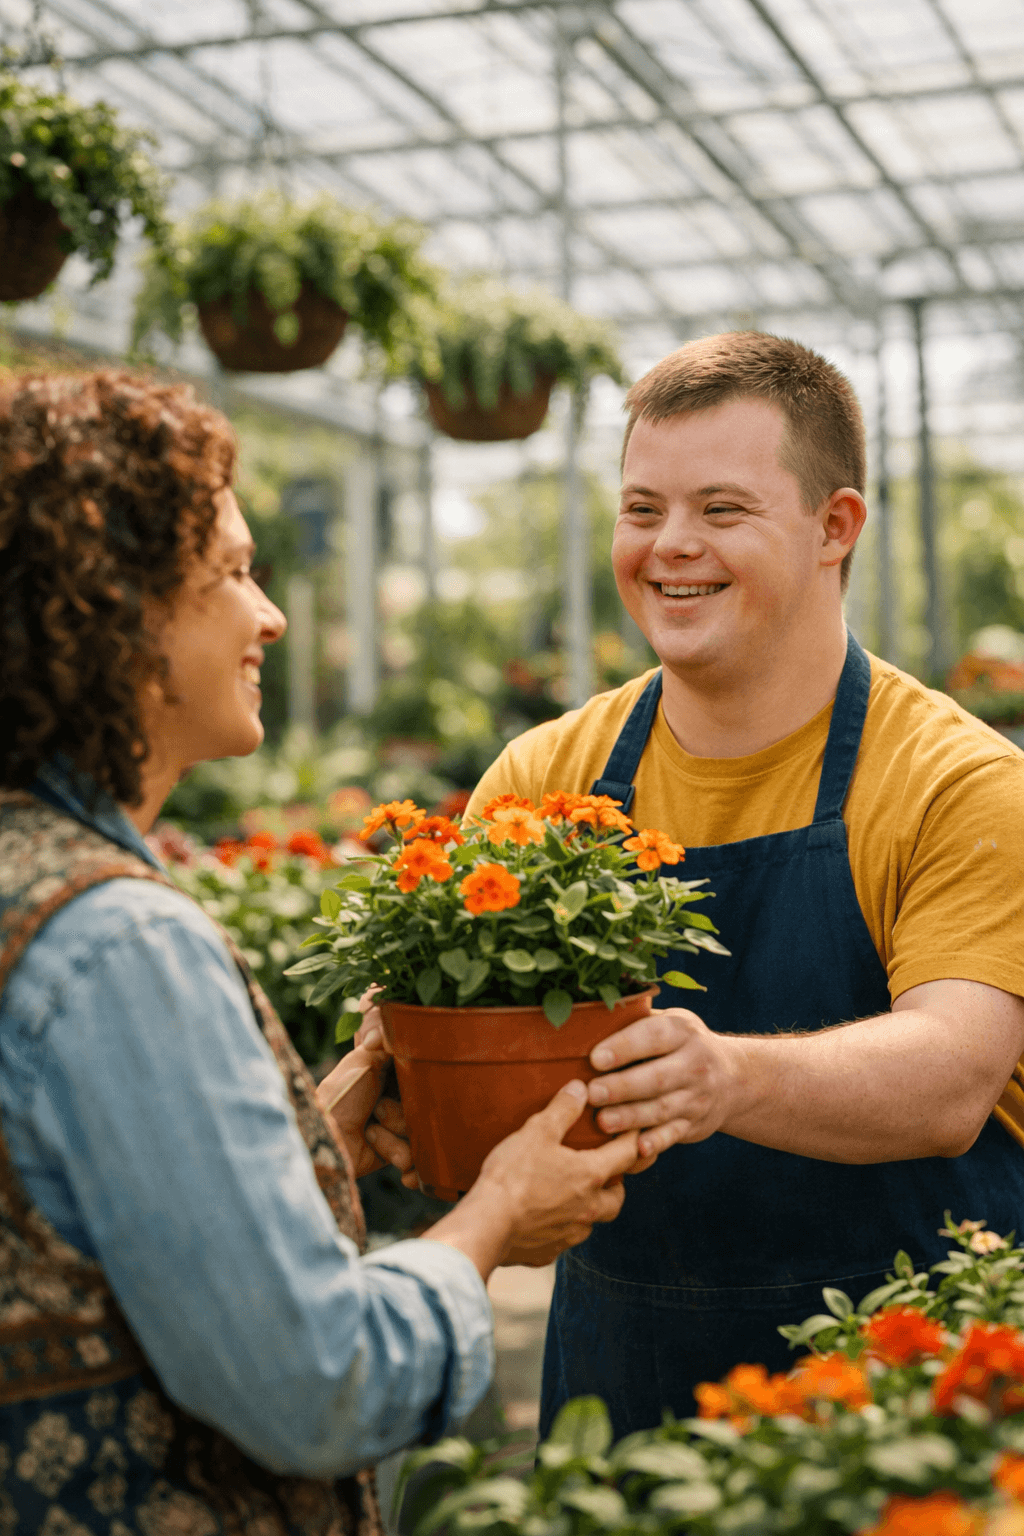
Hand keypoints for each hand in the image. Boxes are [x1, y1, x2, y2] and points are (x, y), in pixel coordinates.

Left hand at [317, 1008, 416, 1185]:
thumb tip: (396, 1017)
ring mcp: (398, 1127)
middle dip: (401, 1113)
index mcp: (391, 1075)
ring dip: (393, 1132)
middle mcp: (398, 1100)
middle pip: (425, 1107)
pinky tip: (374, 1145)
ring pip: (420, 1131)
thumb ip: (385, 1041)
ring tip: (370, 1131)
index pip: (422, 1074)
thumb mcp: (362, 1061)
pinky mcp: (397, 1152)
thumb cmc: (340, 1097)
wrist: (325, 1140)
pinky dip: (395, 1152)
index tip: (413, 1083)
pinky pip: (414, 1156)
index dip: (421, 1081)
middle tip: (378, 1109)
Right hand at [457, 1081, 642, 1271]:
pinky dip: (562, 1226)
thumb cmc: (512, 1176)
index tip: (633, 1129)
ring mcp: (569, 1233)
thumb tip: (581, 1089)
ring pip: (592, 1221)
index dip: (633, 1139)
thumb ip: (562, 1109)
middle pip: (617, 1198)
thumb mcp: (537, 1131)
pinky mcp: (549, 1251)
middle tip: (607, 1170)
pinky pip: (565, 1238)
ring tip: (576, 1194)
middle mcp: (588, 1208)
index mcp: (590, 1176)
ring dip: (591, 1208)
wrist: (486, 1225)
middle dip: (617, 1183)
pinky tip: (546, 1217)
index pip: (627, 1154)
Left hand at [587, 1007, 740, 1157]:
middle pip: (657, 1077)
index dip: (624, 1047)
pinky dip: (657, 1142)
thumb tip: (587, 1016)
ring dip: (631, 1117)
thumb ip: (636, 1019)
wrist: (732, 1077)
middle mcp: (694, 1063)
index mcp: (682, 1031)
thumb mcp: (669, 1021)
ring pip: (662, 1108)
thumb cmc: (679, 1044)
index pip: (654, 1037)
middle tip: (592, 1092)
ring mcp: (697, 1096)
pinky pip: (674, 1135)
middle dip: (623, 1087)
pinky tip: (637, 1148)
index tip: (595, 1058)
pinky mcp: (695, 1124)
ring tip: (602, 1121)